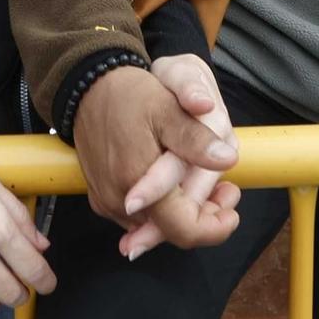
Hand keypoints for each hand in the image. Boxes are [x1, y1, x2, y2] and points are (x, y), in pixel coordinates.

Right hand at [73, 62, 240, 249]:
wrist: (86, 87)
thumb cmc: (128, 95)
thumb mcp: (168, 108)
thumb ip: (196, 139)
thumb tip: (227, 160)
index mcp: (138, 182)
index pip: (184, 230)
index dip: (214, 228)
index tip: (233, 211)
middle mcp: (120, 201)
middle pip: (172, 231)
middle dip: (205, 215)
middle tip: (227, 189)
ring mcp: (108, 202)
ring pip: (156, 225)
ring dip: (183, 211)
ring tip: (205, 181)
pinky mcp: (102, 197)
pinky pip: (139, 215)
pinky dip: (161, 205)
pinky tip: (175, 182)